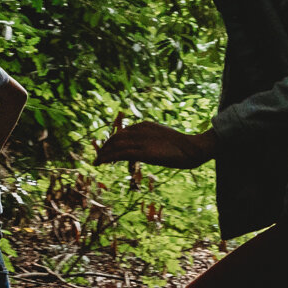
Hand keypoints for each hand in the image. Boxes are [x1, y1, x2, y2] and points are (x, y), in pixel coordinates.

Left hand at [95, 121, 215, 168]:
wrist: (190, 149)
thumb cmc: (180, 147)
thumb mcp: (162, 140)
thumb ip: (150, 140)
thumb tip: (143, 149)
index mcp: (145, 125)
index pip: (123, 132)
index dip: (113, 141)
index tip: (107, 149)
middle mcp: (140, 130)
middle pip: (116, 137)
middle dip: (105, 146)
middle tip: (99, 156)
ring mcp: (141, 141)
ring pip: (115, 145)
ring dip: (104, 153)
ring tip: (97, 161)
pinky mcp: (143, 152)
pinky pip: (120, 154)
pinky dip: (109, 158)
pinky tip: (102, 162)